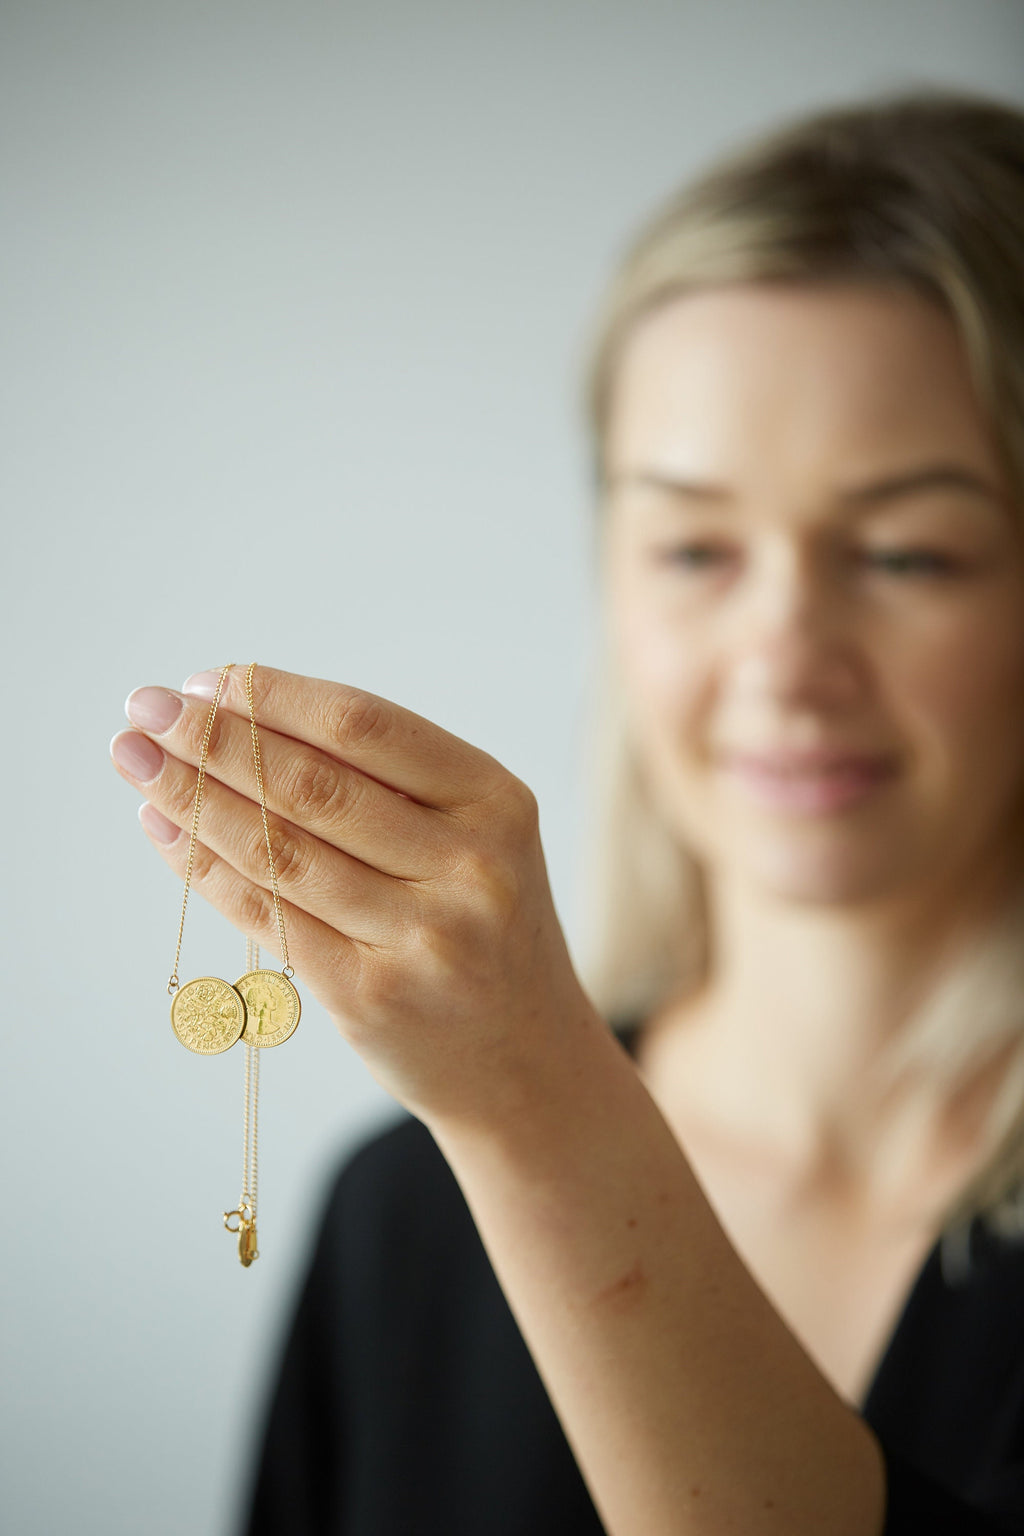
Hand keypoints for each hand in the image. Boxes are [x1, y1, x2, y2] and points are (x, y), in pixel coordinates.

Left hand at [110, 665, 599, 1125]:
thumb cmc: (480, 926)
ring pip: (281, 849)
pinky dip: (205, 868)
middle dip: (215, 739)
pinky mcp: (371, 998)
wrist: (523, 1058)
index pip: (365, 727)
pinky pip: (269, 916)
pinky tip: (164, 830)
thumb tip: (241, 717)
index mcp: (495, 801)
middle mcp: (469, 866)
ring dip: (192, 797)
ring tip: (136, 759)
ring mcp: (423, 938)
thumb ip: (386, 783)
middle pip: (314, 785)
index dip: (274, 697)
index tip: (207, 679)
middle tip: (147, 707)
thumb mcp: (473, 838)